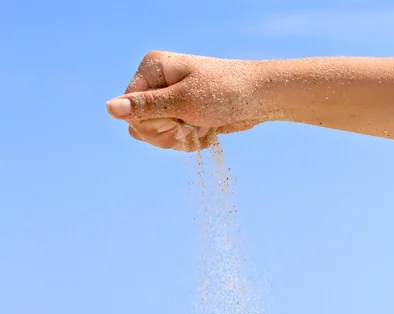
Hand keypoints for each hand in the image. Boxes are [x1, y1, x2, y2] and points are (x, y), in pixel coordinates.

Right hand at [106, 51, 264, 151]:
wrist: (260, 99)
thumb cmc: (224, 92)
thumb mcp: (183, 102)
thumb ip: (145, 108)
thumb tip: (109, 108)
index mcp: (152, 68)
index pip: (128, 109)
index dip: (151, 123)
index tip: (178, 119)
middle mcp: (157, 83)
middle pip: (140, 127)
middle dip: (168, 133)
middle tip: (192, 123)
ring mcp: (169, 100)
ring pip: (157, 137)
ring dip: (182, 139)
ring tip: (203, 125)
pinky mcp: (182, 115)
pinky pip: (173, 140)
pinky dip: (192, 141)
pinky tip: (209, 129)